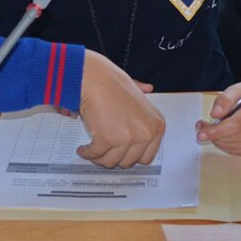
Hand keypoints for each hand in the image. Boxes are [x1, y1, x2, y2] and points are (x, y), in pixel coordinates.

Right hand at [76, 51, 164, 167]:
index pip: (147, 157)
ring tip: (93, 149)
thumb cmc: (111, 82)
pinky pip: (96, 155)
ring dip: (99, 157)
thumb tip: (148, 88)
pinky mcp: (109, 140)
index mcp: (156, 125)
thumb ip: (143, 94)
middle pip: (129, 162)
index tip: (120, 153)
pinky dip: (87, 153)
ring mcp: (128, 138)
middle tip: (104, 150)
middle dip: (114, 157)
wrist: (94, 78)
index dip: (130, 156)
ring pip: (111, 162)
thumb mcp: (135, 90)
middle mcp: (146, 133)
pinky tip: (84, 148)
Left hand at [195, 81, 240, 156]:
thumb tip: (215, 114)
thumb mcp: (239, 88)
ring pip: (236, 146)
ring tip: (213, 132)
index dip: (218, 131)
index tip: (203, 133)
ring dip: (220, 141)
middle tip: (203, 129)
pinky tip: (225, 138)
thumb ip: (225, 99)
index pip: (237, 124)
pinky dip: (229, 147)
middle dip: (215, 135)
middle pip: (235, 137)